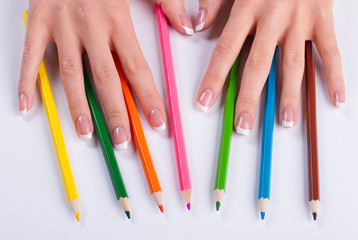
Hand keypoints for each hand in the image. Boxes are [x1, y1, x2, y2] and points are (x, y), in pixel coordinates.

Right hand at [19, 0, 169, 149]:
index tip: (156, 122)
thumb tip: (189, 26)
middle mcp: (91, 27)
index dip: (148, 97)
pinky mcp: (39, 22)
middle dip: (116, 112)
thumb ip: (168, 3)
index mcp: (118, 20)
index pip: (136, 68)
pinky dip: (28, 81)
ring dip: (78, 106)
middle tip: (123, 141)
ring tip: (86, 133)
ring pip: (71, 74)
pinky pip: (30, 56)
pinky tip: (28, 105)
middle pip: (105, 78)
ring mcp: (62, 26)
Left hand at [196, 0, 345, 132]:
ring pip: (293, 65)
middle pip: (258, 66)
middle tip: (243, 125)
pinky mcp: (323, 20)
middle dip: (249, 99)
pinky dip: (335, 77)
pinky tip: (336, 99)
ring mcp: (300, 21)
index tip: (204, 102)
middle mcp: (273, 18)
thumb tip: (197, 26)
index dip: (214, 78)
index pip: (226, 50)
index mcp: (247, 7)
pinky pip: (330, 52)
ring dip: (289, 97)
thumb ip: (214, 3)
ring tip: (284, 122)